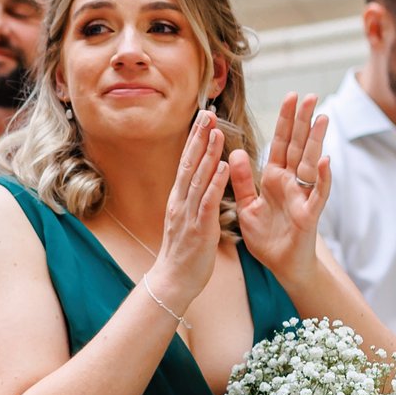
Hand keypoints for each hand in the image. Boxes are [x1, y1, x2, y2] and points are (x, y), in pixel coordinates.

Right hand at [142, 109, 231, 316]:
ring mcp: (188, 214)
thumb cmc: (183, 254)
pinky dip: (215, 182)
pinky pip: (208, 201)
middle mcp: (181, 202)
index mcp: (179, 199)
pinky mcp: (199, 228)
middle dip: (198, 137)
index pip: (186, 163)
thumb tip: (200, 183)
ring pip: (198, 178)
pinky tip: (223, 166)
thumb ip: (192, 200)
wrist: (173, 281)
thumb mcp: (185, 221)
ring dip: (207, 153)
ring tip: (216, 131)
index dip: (194, 140)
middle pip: (189, 163)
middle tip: (207, 113)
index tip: (203, 118)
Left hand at [228, 93, 329, 283]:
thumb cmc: (266, 237)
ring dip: (316, 141)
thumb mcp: (246, 206)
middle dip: (303, 122)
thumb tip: (235, 152)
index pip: (280, 144)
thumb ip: (241, 181)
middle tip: (311, 95)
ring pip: (310, 163)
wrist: (280, 266)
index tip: (290, 97)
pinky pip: (317, 193)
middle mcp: (290, 183)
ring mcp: (302, 196)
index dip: (285, 121)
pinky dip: (321, 177)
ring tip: (322, 117)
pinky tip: (324, 160)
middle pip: (298, 146)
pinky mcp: (309, 214)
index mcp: (274, 179)